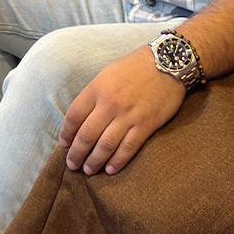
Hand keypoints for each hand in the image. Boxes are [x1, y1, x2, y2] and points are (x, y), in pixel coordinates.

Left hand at [59, 48, 185, 174]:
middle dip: (76, 153)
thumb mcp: (107, 73)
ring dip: (94, 161)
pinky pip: (128, 147)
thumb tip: (81, 117)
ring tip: (88, 171)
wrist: (168, 62)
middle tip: (72, 164)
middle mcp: (110, 104)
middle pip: (86, 135)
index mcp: (97, 88)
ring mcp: (128, 116)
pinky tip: (110, 169)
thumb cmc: (135, 66)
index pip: (73, 116)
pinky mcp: (146, 125)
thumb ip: (94, 94)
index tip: (64, 144)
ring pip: (105, 145)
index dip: (66, 134)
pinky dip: (117, 161)